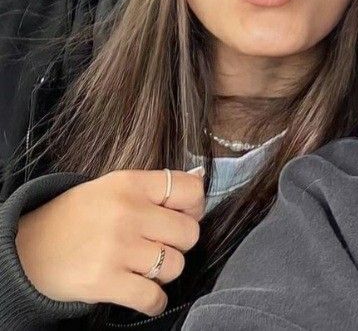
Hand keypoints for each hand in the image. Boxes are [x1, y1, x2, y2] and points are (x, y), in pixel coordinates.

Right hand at [15, 169, 203, 316]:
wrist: (30, 246)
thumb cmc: (79, 216)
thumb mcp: (114, 187)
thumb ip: (154, 188)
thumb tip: (201, 182)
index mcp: (131, 183)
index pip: (190, 190)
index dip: (195, 207)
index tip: (184, 216)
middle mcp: (127, 212)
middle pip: (189, 232)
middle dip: (179, 243)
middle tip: (161, 245)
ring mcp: (117, 248)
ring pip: (175, 265)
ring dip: (164, 271)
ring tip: (145, 267)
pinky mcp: (106, 281)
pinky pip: (153, 297)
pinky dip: (154, 301)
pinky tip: (145, 294)